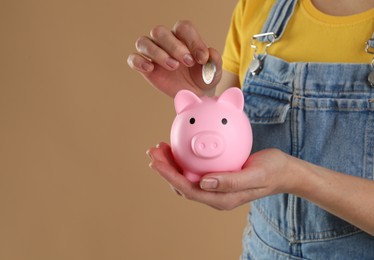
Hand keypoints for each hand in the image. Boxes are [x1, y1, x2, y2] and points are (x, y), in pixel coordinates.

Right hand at [127, 20, 221, 97]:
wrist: (195, 94)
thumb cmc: (204, 77)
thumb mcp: (214, 70)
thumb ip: (214, 60)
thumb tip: (209, 53)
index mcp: (183, 36)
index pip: (183, 28)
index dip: (193, 40)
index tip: (202, 58)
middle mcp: (165, 41)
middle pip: (160, 31)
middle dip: (174, 46)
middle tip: (187, 62)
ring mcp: (152, 53)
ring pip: (144, 42)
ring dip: (157, 53)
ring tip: (173, 66)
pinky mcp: (143, 67)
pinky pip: (133, 59)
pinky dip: (139, 62)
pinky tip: (151, 69)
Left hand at [147, 142, 292, 209]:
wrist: (284, 172)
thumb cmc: (272, 172)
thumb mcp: (255, 175)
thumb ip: (231, 181)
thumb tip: (204, 183)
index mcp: (221, 199)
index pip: (187, 189)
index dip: (168, 175)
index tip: (156, 160)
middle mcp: (215, 195)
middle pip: (181, 184)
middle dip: (164, 169)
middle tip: (153, 150)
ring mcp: (215, 187)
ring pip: (186, 178)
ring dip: (171, 164)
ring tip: (161, 148)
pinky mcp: (218, 178)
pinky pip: (195, 171)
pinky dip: (184, 160)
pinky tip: (180, 147)